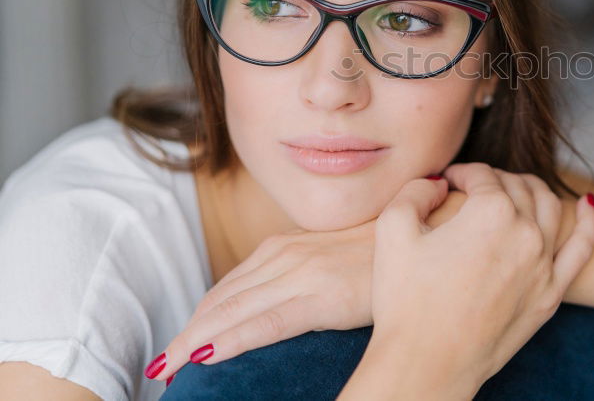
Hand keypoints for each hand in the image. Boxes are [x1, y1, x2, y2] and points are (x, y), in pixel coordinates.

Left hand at [148, 219, 377, 383]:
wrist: (429, 232)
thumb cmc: (386, 251)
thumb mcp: (335, 258)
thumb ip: (307, 274)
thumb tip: (289, 302)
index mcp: (286, 246)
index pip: (228, 288)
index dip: (200, 318)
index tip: (181, 345)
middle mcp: (286, 255)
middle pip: (221, 302)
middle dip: (187, 334)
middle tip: (160, 366)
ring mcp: (302, 273)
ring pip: (232, 313)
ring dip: (194, 341)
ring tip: (168, 367)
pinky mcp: (323, 294)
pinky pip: (266, 323)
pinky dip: (231, 340)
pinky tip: (206, 355)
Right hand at [356, 162, 593, 395]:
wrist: (427, 363)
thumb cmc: (406, 300)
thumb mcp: (393, 228)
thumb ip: (417, 189)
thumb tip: (439, 182)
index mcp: (491, 210)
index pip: (481, 175)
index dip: (459, 173)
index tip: (444, 183)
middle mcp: (525, 231)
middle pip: (515, 186)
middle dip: (492, 180)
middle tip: (470, 190)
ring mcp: (543, 264)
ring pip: (548, 206)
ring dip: (530, 190)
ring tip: (511, 192)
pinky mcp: (551, 294)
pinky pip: (581, 249)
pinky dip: (589, 222)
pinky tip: (588, 205)